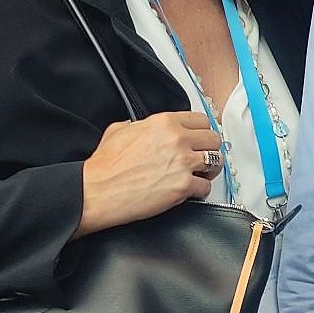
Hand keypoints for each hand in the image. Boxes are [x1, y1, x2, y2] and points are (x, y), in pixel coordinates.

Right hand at [76, 112, 221, 235]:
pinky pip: (206, 187)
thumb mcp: (118, 130)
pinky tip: (190, 192)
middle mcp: (177, 140)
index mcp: (164, 123)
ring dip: (209, 170)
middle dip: (209, 150)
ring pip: (216, 162)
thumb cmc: (105, 166)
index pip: (202, 120)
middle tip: (202, 159)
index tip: (201, 140)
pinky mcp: (183, 186)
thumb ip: (138, 124)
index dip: (202, 132)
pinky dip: (200, 191)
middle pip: (214, 140)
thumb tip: (142, 125)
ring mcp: (182, 163)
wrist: (97, 191)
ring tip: (200, 174)